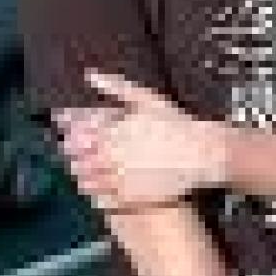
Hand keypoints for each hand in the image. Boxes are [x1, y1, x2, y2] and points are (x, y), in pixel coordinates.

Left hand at [62, 71, 227, 210]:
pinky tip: (106, 188)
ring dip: (86, 177)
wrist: (204, 153)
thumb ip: (116, 87)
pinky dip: (99, 195)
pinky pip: (103, 200)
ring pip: (88, 182)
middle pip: (78, 162)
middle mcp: (111, 157)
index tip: (75, 137)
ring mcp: (120, 179)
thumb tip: (89, 74)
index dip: (71, 137)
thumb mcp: (147, 99)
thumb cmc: (177, 123)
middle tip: (86, 155)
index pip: (75, 138)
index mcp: (111, 132)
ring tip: (96, 171)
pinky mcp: (130, 198)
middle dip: (76, 158)